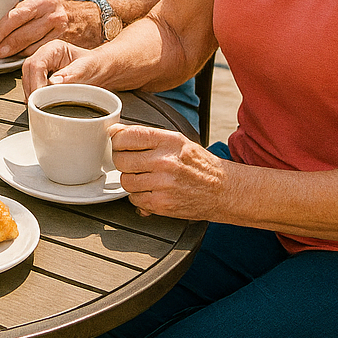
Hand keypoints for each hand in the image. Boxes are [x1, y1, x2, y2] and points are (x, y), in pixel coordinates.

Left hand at [0, 0, 100, 58]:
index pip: (18, 14)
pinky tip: (22, 56)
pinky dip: (30, 56)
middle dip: (6, 43)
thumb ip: (23, 10)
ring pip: (32, 45)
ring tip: (4, 54)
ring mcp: (61, 31)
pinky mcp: (65, 45)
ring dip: (16, 52)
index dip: (2, 28)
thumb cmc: (58, 10)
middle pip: (24, 32)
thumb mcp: (42, 1)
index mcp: (44, 1)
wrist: (88, 19)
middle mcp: (53, 15)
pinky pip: (42, 53)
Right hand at [22, 39, 99, 98]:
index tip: (41, 97)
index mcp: (54, 49)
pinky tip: (40, 103)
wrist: (100, 70)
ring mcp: (42, 66)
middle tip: (39, 104)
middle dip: (31, 89)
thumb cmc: (95, 66)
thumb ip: (71, 74)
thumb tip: (53, 82)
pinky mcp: (41, 76)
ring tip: (40, 105)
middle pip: (28, 70)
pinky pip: (31, 85)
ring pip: (26, 78)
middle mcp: (45, 55)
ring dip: (31, 93)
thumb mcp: (87, 69)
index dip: (36, 82)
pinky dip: (34, 95)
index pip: (36, 64)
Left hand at [111, 124, 227, 218]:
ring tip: (145, 178)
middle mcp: (164, 161)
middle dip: (123, 161)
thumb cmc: (200, 165)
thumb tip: (115, 132)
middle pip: (121, 159)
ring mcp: (163, 183)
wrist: (223, 190)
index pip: (127, 136)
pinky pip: (134, 199)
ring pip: (125, 180)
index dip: (117, 140)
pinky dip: (139, 196)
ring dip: (131, 180)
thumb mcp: (177, 141)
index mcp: (168, 141)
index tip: (119, 143)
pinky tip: (151, 190)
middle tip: (133, 162)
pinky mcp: (162, 204)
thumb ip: (147, 136)